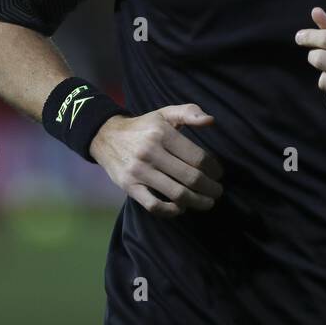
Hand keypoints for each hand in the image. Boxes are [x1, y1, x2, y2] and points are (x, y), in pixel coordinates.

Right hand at [89, 104, 224, 217]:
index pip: (197, 157)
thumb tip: (211, 121)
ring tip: (208, 202)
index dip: (214, 169)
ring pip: (176, 194)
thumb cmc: (144, 126)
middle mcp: (150, 152)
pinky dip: (171, 211)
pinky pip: (154, 206)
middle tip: (218, 191)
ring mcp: (139, 171)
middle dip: (210, 188)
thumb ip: (189, 112)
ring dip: (198, 202)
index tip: (218, 173)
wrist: (106, 137)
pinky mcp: (129, 187)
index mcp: (162, 133)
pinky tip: (181, 208)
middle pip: (190, 177)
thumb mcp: (165, 113)